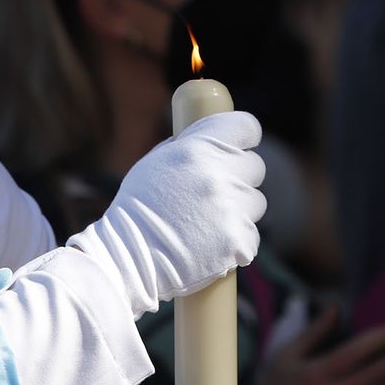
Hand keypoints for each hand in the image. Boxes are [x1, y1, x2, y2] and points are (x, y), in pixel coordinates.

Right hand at [68, 111, 265, 316]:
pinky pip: (251, 235)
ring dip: (239, 210)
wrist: (128, 258)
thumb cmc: (138, 208)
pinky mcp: (238, 241)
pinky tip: (213, 244)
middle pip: (255, 166)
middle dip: (239, 177)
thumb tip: (210, 133)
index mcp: (199, 147)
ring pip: (256, 202)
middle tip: (216, 193)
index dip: (244, 138)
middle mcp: (218, 174)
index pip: (246, 127)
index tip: (238, 148)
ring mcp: (231, 208)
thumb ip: (188, 145)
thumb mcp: (155, 162)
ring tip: (210, 221)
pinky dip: (237, 241)